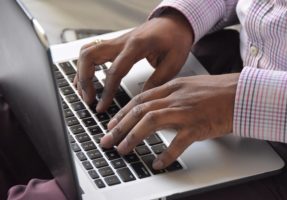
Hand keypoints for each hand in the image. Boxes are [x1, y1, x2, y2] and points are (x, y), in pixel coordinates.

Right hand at [74, 9, 192, 111]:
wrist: (175, 22)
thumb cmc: (176, 39)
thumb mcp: (174, 62)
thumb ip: (158, 80)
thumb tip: (141, 99)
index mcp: (137, 45)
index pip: (114, 70)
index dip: (106, 91)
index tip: (101, 106)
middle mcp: (122, 41)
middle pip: (90, 56)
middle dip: (84, 80)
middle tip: (88, 100)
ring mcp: (117, 41)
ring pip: (87, 52)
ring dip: (81, 73)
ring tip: (84, 93)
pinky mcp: (116, 44)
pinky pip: (93, 52)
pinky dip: (85, 66)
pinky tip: (86, 80)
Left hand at [101, 73, 239, 169]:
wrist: (241, 94)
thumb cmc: (217, 92)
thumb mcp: (188, 87)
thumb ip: (170, 96)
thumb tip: (154, 108)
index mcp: (172, 87)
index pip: (140, 99)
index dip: (122, 113)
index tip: (111, 123)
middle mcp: (175, 97)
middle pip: (139, 111)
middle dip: (119, 126)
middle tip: (106, 140)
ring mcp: (186, 111)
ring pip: (151, 122)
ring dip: (133, 137)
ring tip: (122, 150)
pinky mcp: (198, 126)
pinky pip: (177, 142)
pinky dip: (165, 154)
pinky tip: (157, 163)